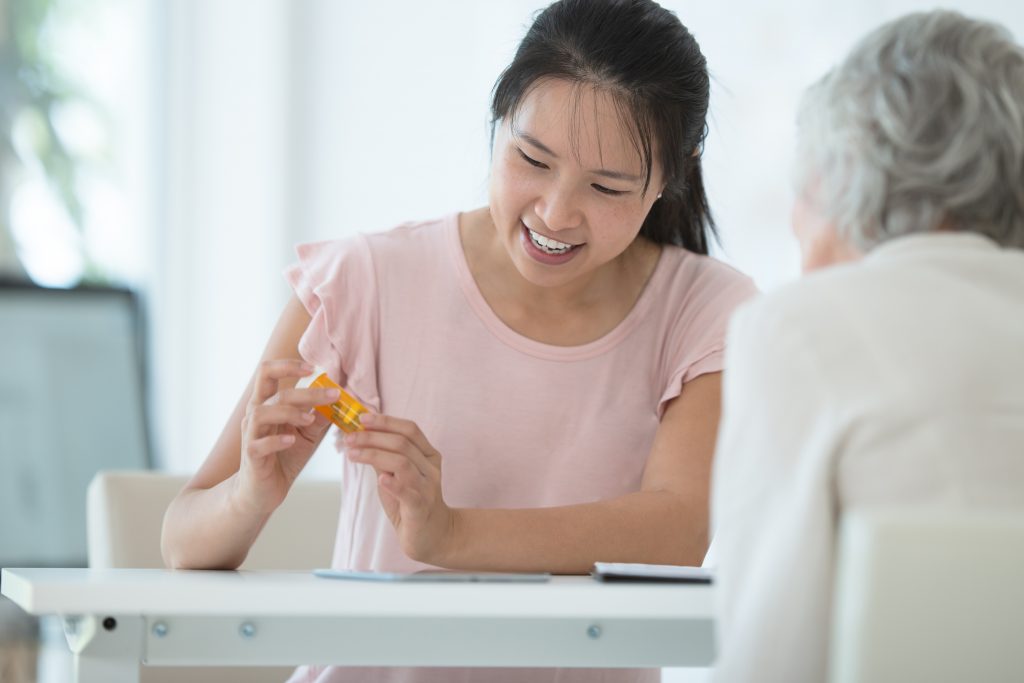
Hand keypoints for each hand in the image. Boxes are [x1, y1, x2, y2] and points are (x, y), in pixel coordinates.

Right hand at [235, 359, 334, 515]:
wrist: (264, 491)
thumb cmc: (284, 457)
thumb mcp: (307, 434)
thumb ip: (319, 417)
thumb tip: (339, 400)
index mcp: (267, 403)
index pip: (268, 372)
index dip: (289, 366)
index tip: (314, 368)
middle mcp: (255, 414)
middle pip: (272, 390)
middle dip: (304, 391)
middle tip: (332, 395)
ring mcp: (250, 435)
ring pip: (261, 413)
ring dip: (289, 412)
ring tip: (310, 419)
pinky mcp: (251, 456)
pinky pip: (259, 444)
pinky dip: (276, 440)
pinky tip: (291, 440)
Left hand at [343, 414, 454, 563]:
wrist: (433, 535)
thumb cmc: (411, 502)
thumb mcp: (396, 475)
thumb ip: (383, 456)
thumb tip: (359, 435)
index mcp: (428, 455)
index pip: (409, 429)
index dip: (386, 421)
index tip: (361, 418)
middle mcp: (430, 468)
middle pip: (402, 443)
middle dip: (372, 437)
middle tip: (349, 438)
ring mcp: (428, 487)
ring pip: (402, 463)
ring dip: (374, 454)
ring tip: (352, 453)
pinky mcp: (421, 508)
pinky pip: (408, 492)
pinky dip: (394, 484)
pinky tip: (380, 479)